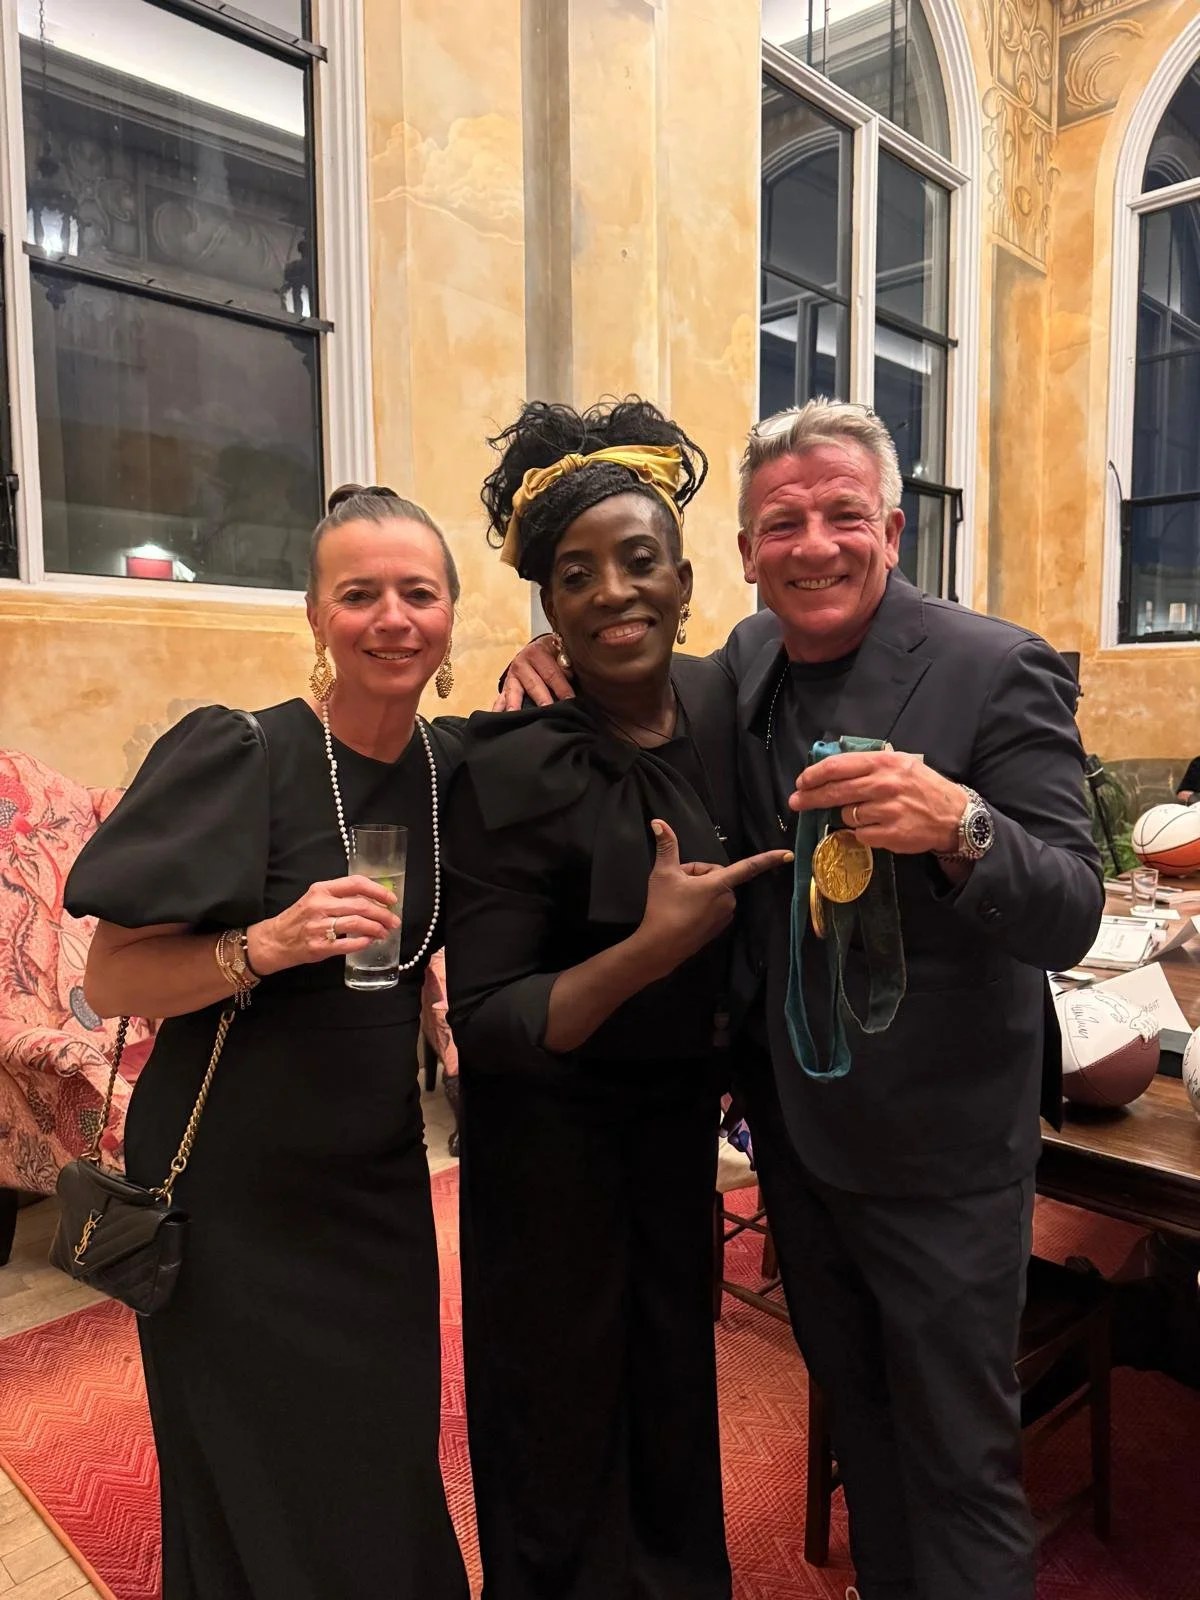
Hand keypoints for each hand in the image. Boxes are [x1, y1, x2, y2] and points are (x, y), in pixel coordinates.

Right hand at [246, 875, 399, 974]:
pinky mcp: (319, 946)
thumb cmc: (300, 918)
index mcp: (321, 889)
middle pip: (361, 905)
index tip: (392, 899)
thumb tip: (374, 900)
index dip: (378, 891)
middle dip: (383, 914)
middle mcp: (320, 905)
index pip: (356, 883)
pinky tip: (369, 942)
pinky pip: (347, 944)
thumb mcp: (316, 898)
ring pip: (357, 924)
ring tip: (384, 933)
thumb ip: (340, 896)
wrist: (274, 940)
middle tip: (393, 921)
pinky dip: (363, 943)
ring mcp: (319, 926)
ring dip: (376, 929)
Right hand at [492, 635, 575, 711]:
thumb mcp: (561, 652)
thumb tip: (567, 673)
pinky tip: (497, 718)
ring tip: (515, 715)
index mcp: (536, 653)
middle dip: (541, 700)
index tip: (570, 702)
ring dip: (514, 705)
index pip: (551, 674)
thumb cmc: (553, 655)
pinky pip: (500, 700)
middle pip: (533, 685)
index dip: (562, 688)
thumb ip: (566, 664)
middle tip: (547, 712)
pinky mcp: (505, 688)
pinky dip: (498, 709)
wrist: (536, 650)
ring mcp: (511, 677)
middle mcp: (521, 664)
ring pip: (514, 693)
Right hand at [633, 821, 792, 979]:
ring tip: (679, 899)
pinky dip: (702, 904)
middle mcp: (728, 900)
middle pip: (717, 875)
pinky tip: (684, 911)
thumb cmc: (664, 908)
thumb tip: (658, 822)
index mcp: (719, 884)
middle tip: (677, 883)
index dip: (769, 859)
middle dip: (698, 875)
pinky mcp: (718, 928)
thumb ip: (666, 846)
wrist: (660, 947)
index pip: (749, 867)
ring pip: (715, 890)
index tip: (789, 854)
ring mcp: (725, 916)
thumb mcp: (663, 873)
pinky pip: (714, 906)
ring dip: (700, 889)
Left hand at [789, 750, 963, 856]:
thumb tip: (832, 768)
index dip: (814, 775)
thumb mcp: (900, 764)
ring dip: (847, 815)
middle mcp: (884, 784)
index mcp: (883, 763)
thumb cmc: (922, 788)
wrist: (953, 815)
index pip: (838, 766)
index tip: (801, 782)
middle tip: (796, 802)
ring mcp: (887, 810)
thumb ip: (869, 765)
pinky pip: (860, 834)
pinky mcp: (890, 833)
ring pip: (847, 814)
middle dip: (810, 797)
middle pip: (835, 791)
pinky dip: (862, 832)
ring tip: (864, 813)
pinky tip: (876, 827)